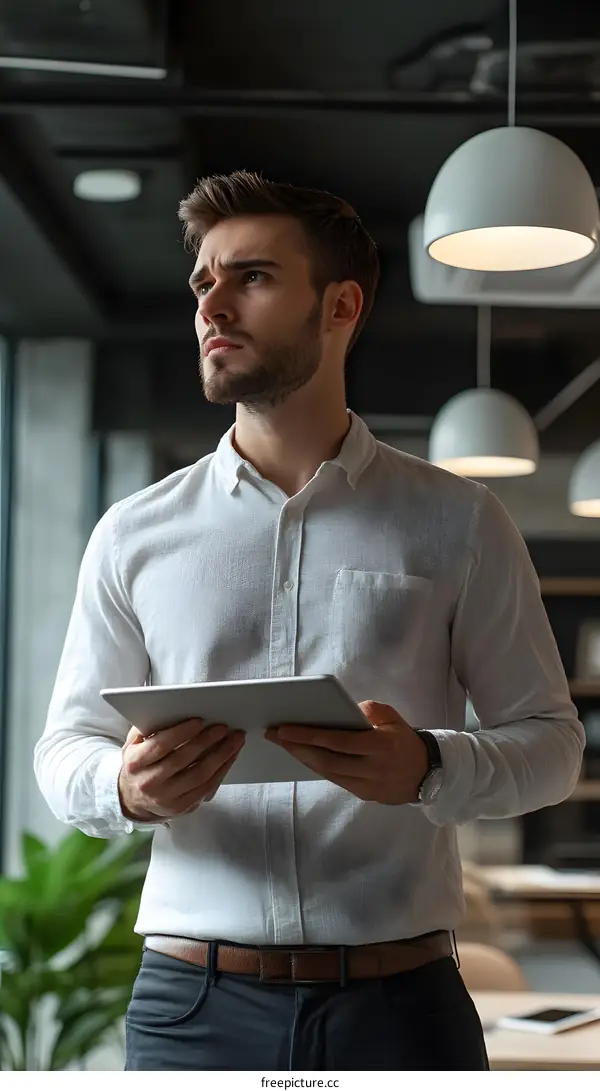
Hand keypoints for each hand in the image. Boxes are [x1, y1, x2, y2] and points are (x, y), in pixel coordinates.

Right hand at [118, 718, 244, 820]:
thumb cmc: (139, 764)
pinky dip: (222, 770)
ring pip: (199, 775)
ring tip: (235, 740)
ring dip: (221, 756)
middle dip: (206, 741)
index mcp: (135, 764)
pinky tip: (231, 756)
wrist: (133, 799)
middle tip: (223, 727)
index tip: (200, 721)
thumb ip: (146, 728)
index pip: (160, 746)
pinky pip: (207, 788)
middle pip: (182, 760)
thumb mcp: (133, 744)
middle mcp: (149, 783)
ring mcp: (166, 798)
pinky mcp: (182, 807)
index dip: (181, 733)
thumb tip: (171, 710)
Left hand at [264, 700, 428, 804]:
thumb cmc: (405, 740)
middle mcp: (373, 768)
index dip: (309, 736)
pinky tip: (302, 756)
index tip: (285, 728)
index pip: (339, 742)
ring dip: (302, 758)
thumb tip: (341, 710)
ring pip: (328, 772)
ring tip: (283, 744)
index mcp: (381, 746)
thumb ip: (368, 710)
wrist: (428, 774)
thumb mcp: (392, 717)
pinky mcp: (364, 794)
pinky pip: (335, 780)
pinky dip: (316, 767)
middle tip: (273, 735)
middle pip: (327, 760)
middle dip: (297, 747)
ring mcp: (368, 785)